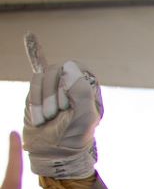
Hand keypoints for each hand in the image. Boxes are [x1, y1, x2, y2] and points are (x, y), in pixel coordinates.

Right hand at [22, 36, 103, 180]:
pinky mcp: (37, 92)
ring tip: (46, 118)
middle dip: (52, 94)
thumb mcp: (84, 118)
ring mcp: (53, 87)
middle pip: (56, 71)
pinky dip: (33, 55)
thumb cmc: (73, 137)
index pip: (77, 69)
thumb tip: (69, 68)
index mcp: (89, 89)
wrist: (53, 153)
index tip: (66, 105)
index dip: (68, 85)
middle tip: (56, 114)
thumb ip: (81, 92)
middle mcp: (71, 85)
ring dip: (40, 100)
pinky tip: (29, 36)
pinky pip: (36, 71)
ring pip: (40, 78)